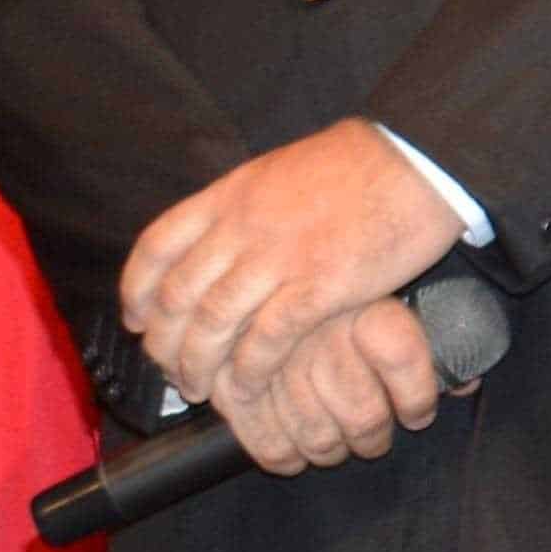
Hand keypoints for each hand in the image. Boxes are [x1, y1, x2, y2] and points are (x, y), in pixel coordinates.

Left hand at [120, 118, 455, 410]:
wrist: (414, 162)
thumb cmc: (354, 168)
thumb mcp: (276, 174)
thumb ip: (242, 208)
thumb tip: (217, 237)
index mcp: (227, 197)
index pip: (157, 246)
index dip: (138, 290)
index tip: (136, 320)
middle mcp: (241, 228)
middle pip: (178, 296)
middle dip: (164, 341)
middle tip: (168, 369)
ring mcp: (276, 258)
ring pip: (213, 324)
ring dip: (198, 365)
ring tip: (199, 389)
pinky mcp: (317, 287)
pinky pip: (265, 340)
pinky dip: (248, 371)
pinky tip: (245, 389)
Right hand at [212, 299, 445, 474]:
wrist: (259, 253)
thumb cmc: (339, 280)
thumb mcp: (393, 292)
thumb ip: (436, 334)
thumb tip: (465, 384)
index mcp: (365, 305)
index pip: (405, 364)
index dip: (418, 403)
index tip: (416, 415)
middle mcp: (322, 332)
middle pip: (364, 415)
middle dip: (372, 439)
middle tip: (371, 438)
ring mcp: (276, 358)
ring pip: (321, 436)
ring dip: (330, 451)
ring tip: (334, 445)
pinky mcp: (235, 380)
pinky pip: (268, 442)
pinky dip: (282, 457)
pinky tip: (292, 455)